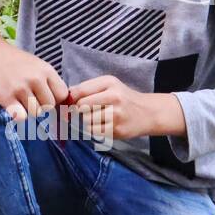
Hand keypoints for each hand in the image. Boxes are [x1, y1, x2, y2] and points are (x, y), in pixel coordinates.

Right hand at [0, 22, 66, 120]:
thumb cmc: (18, 63)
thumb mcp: (38, 66)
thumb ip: (50, 82)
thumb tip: (64, 105)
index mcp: (46, 70)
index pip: (63, 95)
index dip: (56, 100)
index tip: (47, 98)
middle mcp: (35, 79)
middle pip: (50, 106)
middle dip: (43, 106)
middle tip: (32, 99)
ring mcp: (21, 88)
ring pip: (36, 113)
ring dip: (30, 111)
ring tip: (21, 100)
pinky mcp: (6, 97)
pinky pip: (22, 117)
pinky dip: (19, 115)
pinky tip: (14, 107)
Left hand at [67, 75, 186, 140]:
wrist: (148, 113)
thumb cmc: (124, 98)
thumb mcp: (109, 85)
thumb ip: (87, 88)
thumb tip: (66, 96)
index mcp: (109, 83)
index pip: (79, 91)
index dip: (71, 99)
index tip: (71, 103)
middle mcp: (113, 97)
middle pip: (81, 106)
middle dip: (80, 110)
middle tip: (88, 111)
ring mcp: (116, 115)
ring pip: (86, 120)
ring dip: (88, 121)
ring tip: (99, 117)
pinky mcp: (117, 130)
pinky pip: (94, 131)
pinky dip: (95, 129)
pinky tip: (104, 125)